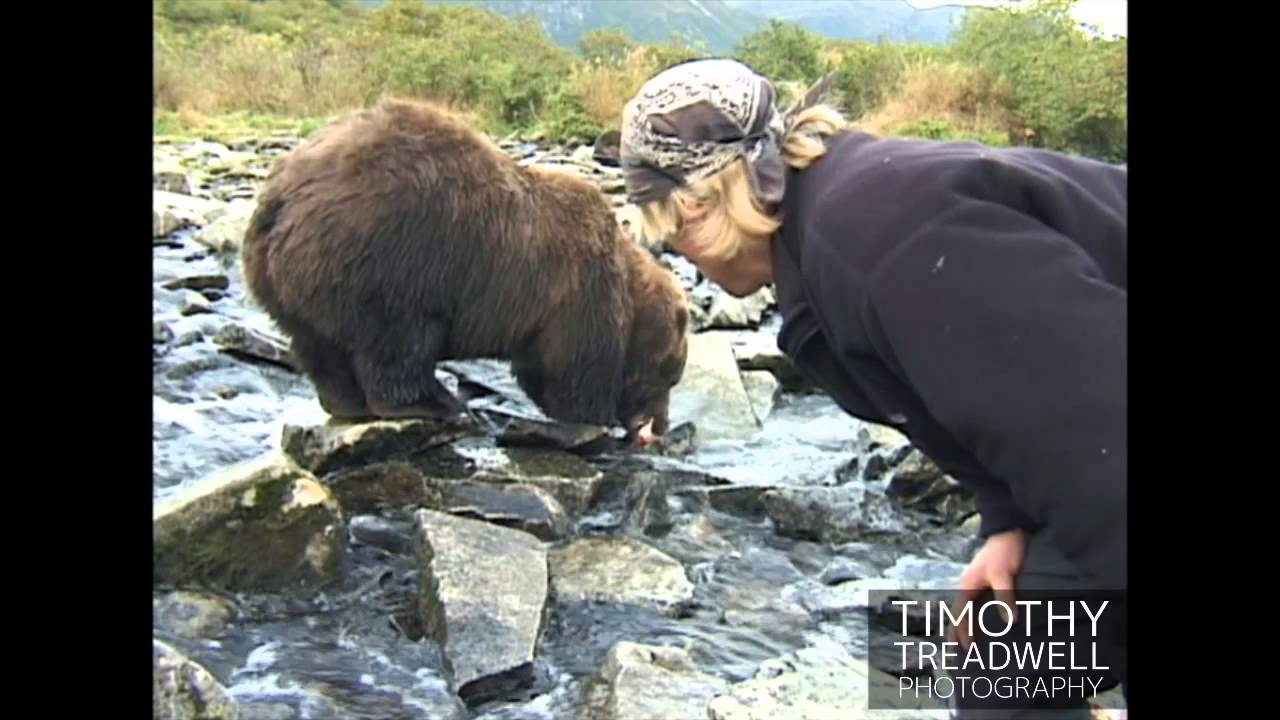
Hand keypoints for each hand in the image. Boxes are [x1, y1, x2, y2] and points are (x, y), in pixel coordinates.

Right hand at [950, 528, 1025, 649]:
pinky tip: (987, 626)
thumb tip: (1009, 620)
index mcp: (967, 585)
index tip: (966, 648)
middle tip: (958, 652)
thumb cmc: (1004, 550)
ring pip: (970, 611)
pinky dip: (980, 618)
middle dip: (958, 632)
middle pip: (960, 614)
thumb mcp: (1003, 573)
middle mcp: (970, 587)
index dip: (962, 631)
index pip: (960, 613)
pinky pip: (981, 605)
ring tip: (970, 644)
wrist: (1011, 530)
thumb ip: (1004, 596)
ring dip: (969, 627)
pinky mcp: (990, 583)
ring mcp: (979, 585)